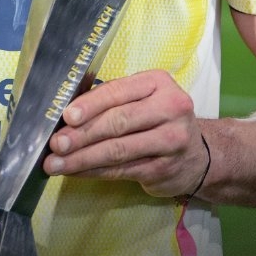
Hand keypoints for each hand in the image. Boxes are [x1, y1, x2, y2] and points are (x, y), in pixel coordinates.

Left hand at [42, 70, 208, 198]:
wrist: (199, 154)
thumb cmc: (159, 119)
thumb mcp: (144, 98)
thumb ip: (112, 99)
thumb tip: (66, 112)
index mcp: (159, 83)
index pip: (118, 92)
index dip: (90, 105)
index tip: (66, 117)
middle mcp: (170, 109)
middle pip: (118, 122)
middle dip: (82, 134)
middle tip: (56, 144)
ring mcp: (170, 141)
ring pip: (118, 150)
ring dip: (82, 158)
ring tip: (56, 163)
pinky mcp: (164, 169)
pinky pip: (121, 170)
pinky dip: (94, 171)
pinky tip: (75, 171)